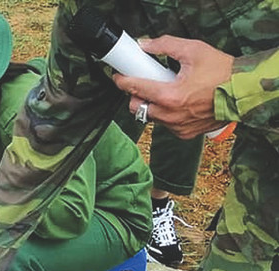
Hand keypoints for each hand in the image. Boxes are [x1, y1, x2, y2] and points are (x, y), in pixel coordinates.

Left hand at [113, 36, 233, 139]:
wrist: (243, 91)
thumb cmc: (222, 72)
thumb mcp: (194, 50)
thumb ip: (166, 46)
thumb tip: (146, 45)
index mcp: (170, 96)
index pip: (136, 89)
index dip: (123, 81)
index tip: (118, 77)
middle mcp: (171, 115)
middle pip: (137, 108)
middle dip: (136, 96)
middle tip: (145, 84)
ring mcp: (177, 127)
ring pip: (150, 117)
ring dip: (152, 105)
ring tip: (167, 91)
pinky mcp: (183, 134)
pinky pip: (165, 125)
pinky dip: (166, 114)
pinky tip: (178, 103)